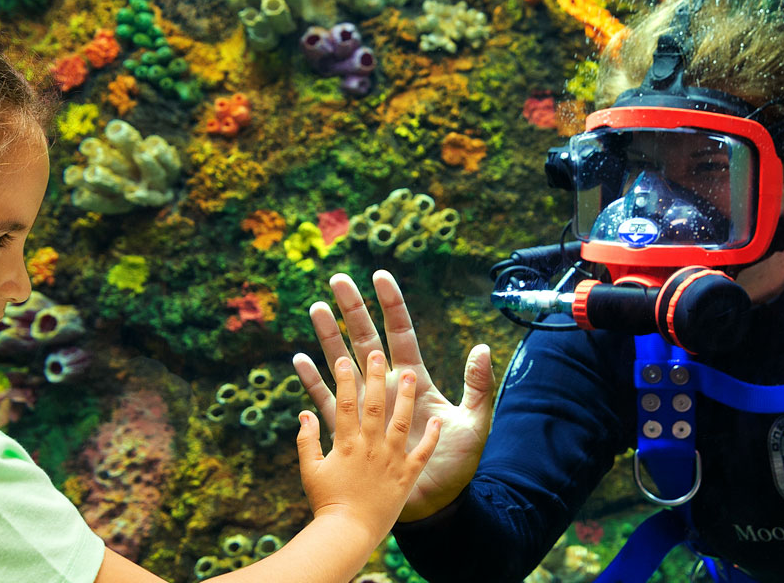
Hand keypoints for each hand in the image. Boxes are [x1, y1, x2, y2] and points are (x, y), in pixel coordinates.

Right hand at [293, 270, 495, 521]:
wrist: (434, 507)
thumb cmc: (455, 467)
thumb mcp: (474, 423)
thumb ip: (478, 386)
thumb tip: (482, 346)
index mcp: (414, 381)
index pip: (401, 333)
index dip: (391, 305)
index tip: (379, 276)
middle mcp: (386, 388)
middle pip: (366, 340)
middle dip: (352, 310)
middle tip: (337, 279)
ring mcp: (366, 408)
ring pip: (342, 364)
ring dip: (328, 336)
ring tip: (315, 308)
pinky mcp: (351, 433)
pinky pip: (327, 403)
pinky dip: (313, 382)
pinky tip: (300, 359)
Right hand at [295, 352, 441, 532]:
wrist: (348, 534)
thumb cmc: (325, 503)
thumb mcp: (309, 471)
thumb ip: (306, 440)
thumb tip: (303, 412)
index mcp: (345, 444)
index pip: (345, 402)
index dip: (345, 378)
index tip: (345, 357)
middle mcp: (370, 447)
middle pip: (375, 404)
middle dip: (376, 376)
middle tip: (377, 353)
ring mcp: (391, 460)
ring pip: (401, 421)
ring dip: (406, 396)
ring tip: (411, 374)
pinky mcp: (407, 476)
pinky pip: (423, 453)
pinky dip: (432, 437)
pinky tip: (438, 420)